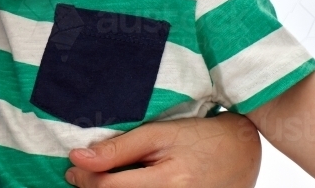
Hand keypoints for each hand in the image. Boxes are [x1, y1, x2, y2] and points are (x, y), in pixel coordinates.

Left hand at [65, 113, 260, 187]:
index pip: (109, 187)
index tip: (72, 164)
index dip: (84, 177)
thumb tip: (80, 156)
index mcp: (169, 182)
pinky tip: (124, 183)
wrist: (242, 152)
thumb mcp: (160, 133)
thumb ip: (120, 147)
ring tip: (104, 177)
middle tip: (82, 173)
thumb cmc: (202, 135)